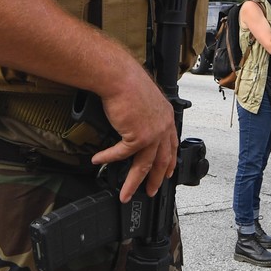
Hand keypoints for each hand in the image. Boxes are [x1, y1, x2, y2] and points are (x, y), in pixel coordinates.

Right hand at [87, 65, 178, 202]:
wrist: (120, 76)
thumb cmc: (128, 82)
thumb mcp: (145, 100)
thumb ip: (144, 116)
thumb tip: (134, 126)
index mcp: (167, 117)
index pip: (172, 145)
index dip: (169, 161)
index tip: (167, 172)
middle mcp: (163, 127)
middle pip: (161, 161)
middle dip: (155, 179)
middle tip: (150, 191)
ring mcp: (152, 133)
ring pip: (143, 166)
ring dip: (132, 182)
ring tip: (125, 194)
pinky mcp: (137, 136)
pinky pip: (121, 154)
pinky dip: (108, 158)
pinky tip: (98, 161)